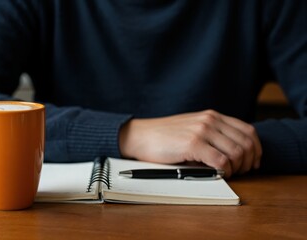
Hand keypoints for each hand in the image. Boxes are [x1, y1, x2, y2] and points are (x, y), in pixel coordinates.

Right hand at [119, 110, 261, 177]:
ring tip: (229, 174)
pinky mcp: (193, 144)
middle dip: (248, 162)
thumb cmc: (163, 136)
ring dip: (237, 168)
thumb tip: (233, 152)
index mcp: (212, 116)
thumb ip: (212, 133)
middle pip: (246, 143)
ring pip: (236, 153)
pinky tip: (218, 174)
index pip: (248, 131)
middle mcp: (210, 120)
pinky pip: (221, 161)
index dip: (256, 149)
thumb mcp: (192, 127)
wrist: (140, 135)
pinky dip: (225, 171)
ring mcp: (202, 131)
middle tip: (242, 172)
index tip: (253, 162)